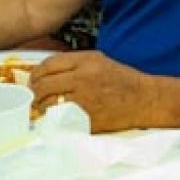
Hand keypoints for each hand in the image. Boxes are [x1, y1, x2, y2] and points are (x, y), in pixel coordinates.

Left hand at [30, 51, 148, 131]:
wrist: (144, 99)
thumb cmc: (122, 79)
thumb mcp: (99, 61)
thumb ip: (74, 63)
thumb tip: (47, 71)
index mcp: (85, 61)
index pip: (48, 64)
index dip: (36, 73)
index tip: (35, 79)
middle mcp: (82, 78)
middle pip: (43, 84)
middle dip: (35, 91)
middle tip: (36, 95)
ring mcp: (83, 99)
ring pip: (48, 103)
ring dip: (42, 106)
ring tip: (44, 107)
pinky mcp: (85, 118)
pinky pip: (59, 118)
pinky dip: (54, 118)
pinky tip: (56, 116)